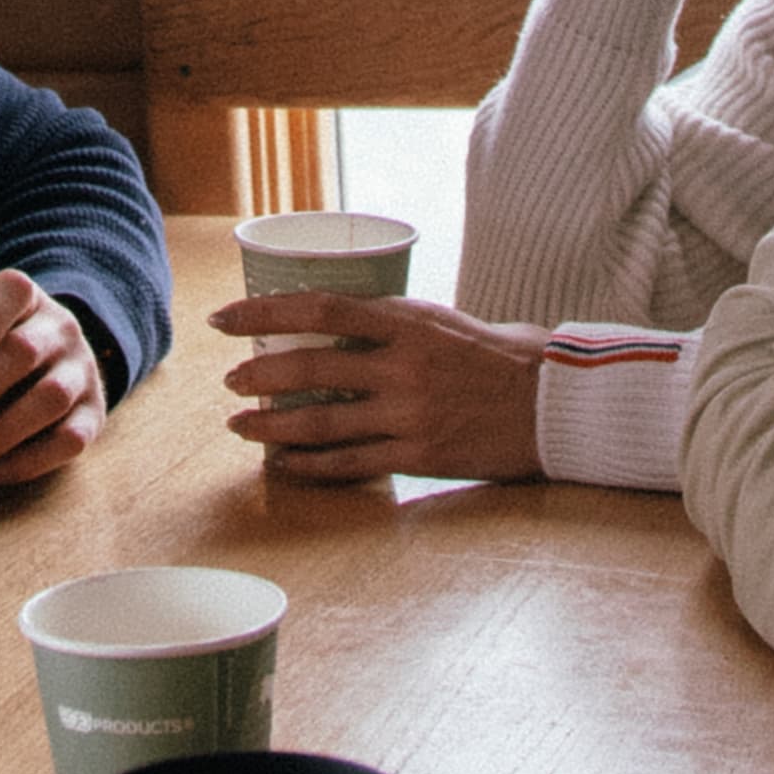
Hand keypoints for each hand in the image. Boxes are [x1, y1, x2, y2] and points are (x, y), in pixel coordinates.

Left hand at [0, 270, 104, 492]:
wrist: (58, 357)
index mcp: (24, 296)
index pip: (11, 292)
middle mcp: (59, 327)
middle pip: (24, 353)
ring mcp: (81, 369)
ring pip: (50, 398)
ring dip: (0, 434)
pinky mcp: (93, 412)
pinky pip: (71, 438)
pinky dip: (31, 461)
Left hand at [208, 289, 551, 485]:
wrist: (549, 403)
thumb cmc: (493, 355)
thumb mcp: (440, 320)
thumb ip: (388, 323)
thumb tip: (328, 320)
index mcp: (407, 322)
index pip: (320, 308)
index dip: (264, 312)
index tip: (224, 318)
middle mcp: (404, 368)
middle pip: (311, 370)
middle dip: (259, 375)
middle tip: (230, 379)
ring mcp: (410, 415)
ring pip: (321, 424)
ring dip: (270, 425)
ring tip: (239, 424)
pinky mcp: (419, 457)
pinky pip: (349, 464)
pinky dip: (308, 466)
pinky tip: (282, 464)